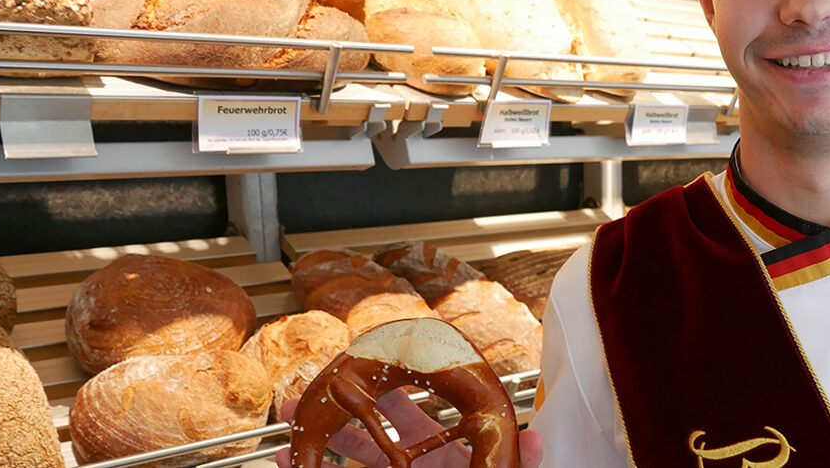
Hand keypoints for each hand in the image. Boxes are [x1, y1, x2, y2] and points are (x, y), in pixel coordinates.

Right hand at [273, 388, 542, 467]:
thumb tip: (539, 439)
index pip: (410, 412)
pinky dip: (317, 467)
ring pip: (351, 455)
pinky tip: (294, 461)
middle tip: (309, 394)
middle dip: (339, 410)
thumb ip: (517, 462)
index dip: (383, 392)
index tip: (364, 372)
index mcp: (441, 450)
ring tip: (291, 427)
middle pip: (369, 428)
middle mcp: (412, 462)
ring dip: (321, 441)